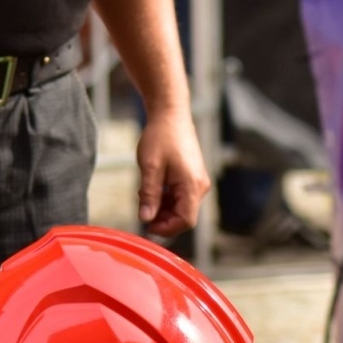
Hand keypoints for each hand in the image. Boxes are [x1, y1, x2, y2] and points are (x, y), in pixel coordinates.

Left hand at [135, 105, 209, 237]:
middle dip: (163, 219)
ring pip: (182, 208)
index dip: (166, 229)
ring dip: (163, 209)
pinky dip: (166, 200)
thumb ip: (149, 196)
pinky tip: (153, 189)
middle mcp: (200, 186)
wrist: (170, 114)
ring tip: (145, 196)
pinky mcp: (193, 178)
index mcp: (192, 185)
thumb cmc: (161, 137)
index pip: (185, 221)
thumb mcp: (150, 168)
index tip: (147, 226)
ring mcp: (198, 182)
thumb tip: (145, 219)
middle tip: (142, 210)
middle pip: (184, 217)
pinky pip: (182, 198)